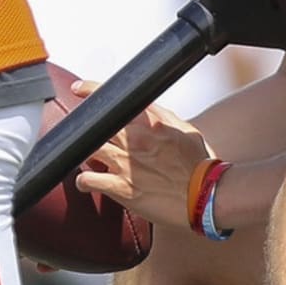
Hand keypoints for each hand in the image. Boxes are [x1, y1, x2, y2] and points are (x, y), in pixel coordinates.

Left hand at [70, 80, 212, 229]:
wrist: (204, 196)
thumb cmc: (198, 165)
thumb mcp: (185, 130)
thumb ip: (163, 118)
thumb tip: (146, 109)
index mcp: (151, 124)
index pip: (119, 100)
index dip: (94, 90)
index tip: (80, 88)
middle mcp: (135, 141)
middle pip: (97, 124)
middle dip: (86, 124)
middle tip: (81, 128)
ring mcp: (126, 164)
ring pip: (88, 149)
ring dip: (84, 152)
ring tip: (86, 155)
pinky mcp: (121, 189)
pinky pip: (89, 180)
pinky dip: (83, 180)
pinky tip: (86, 181)